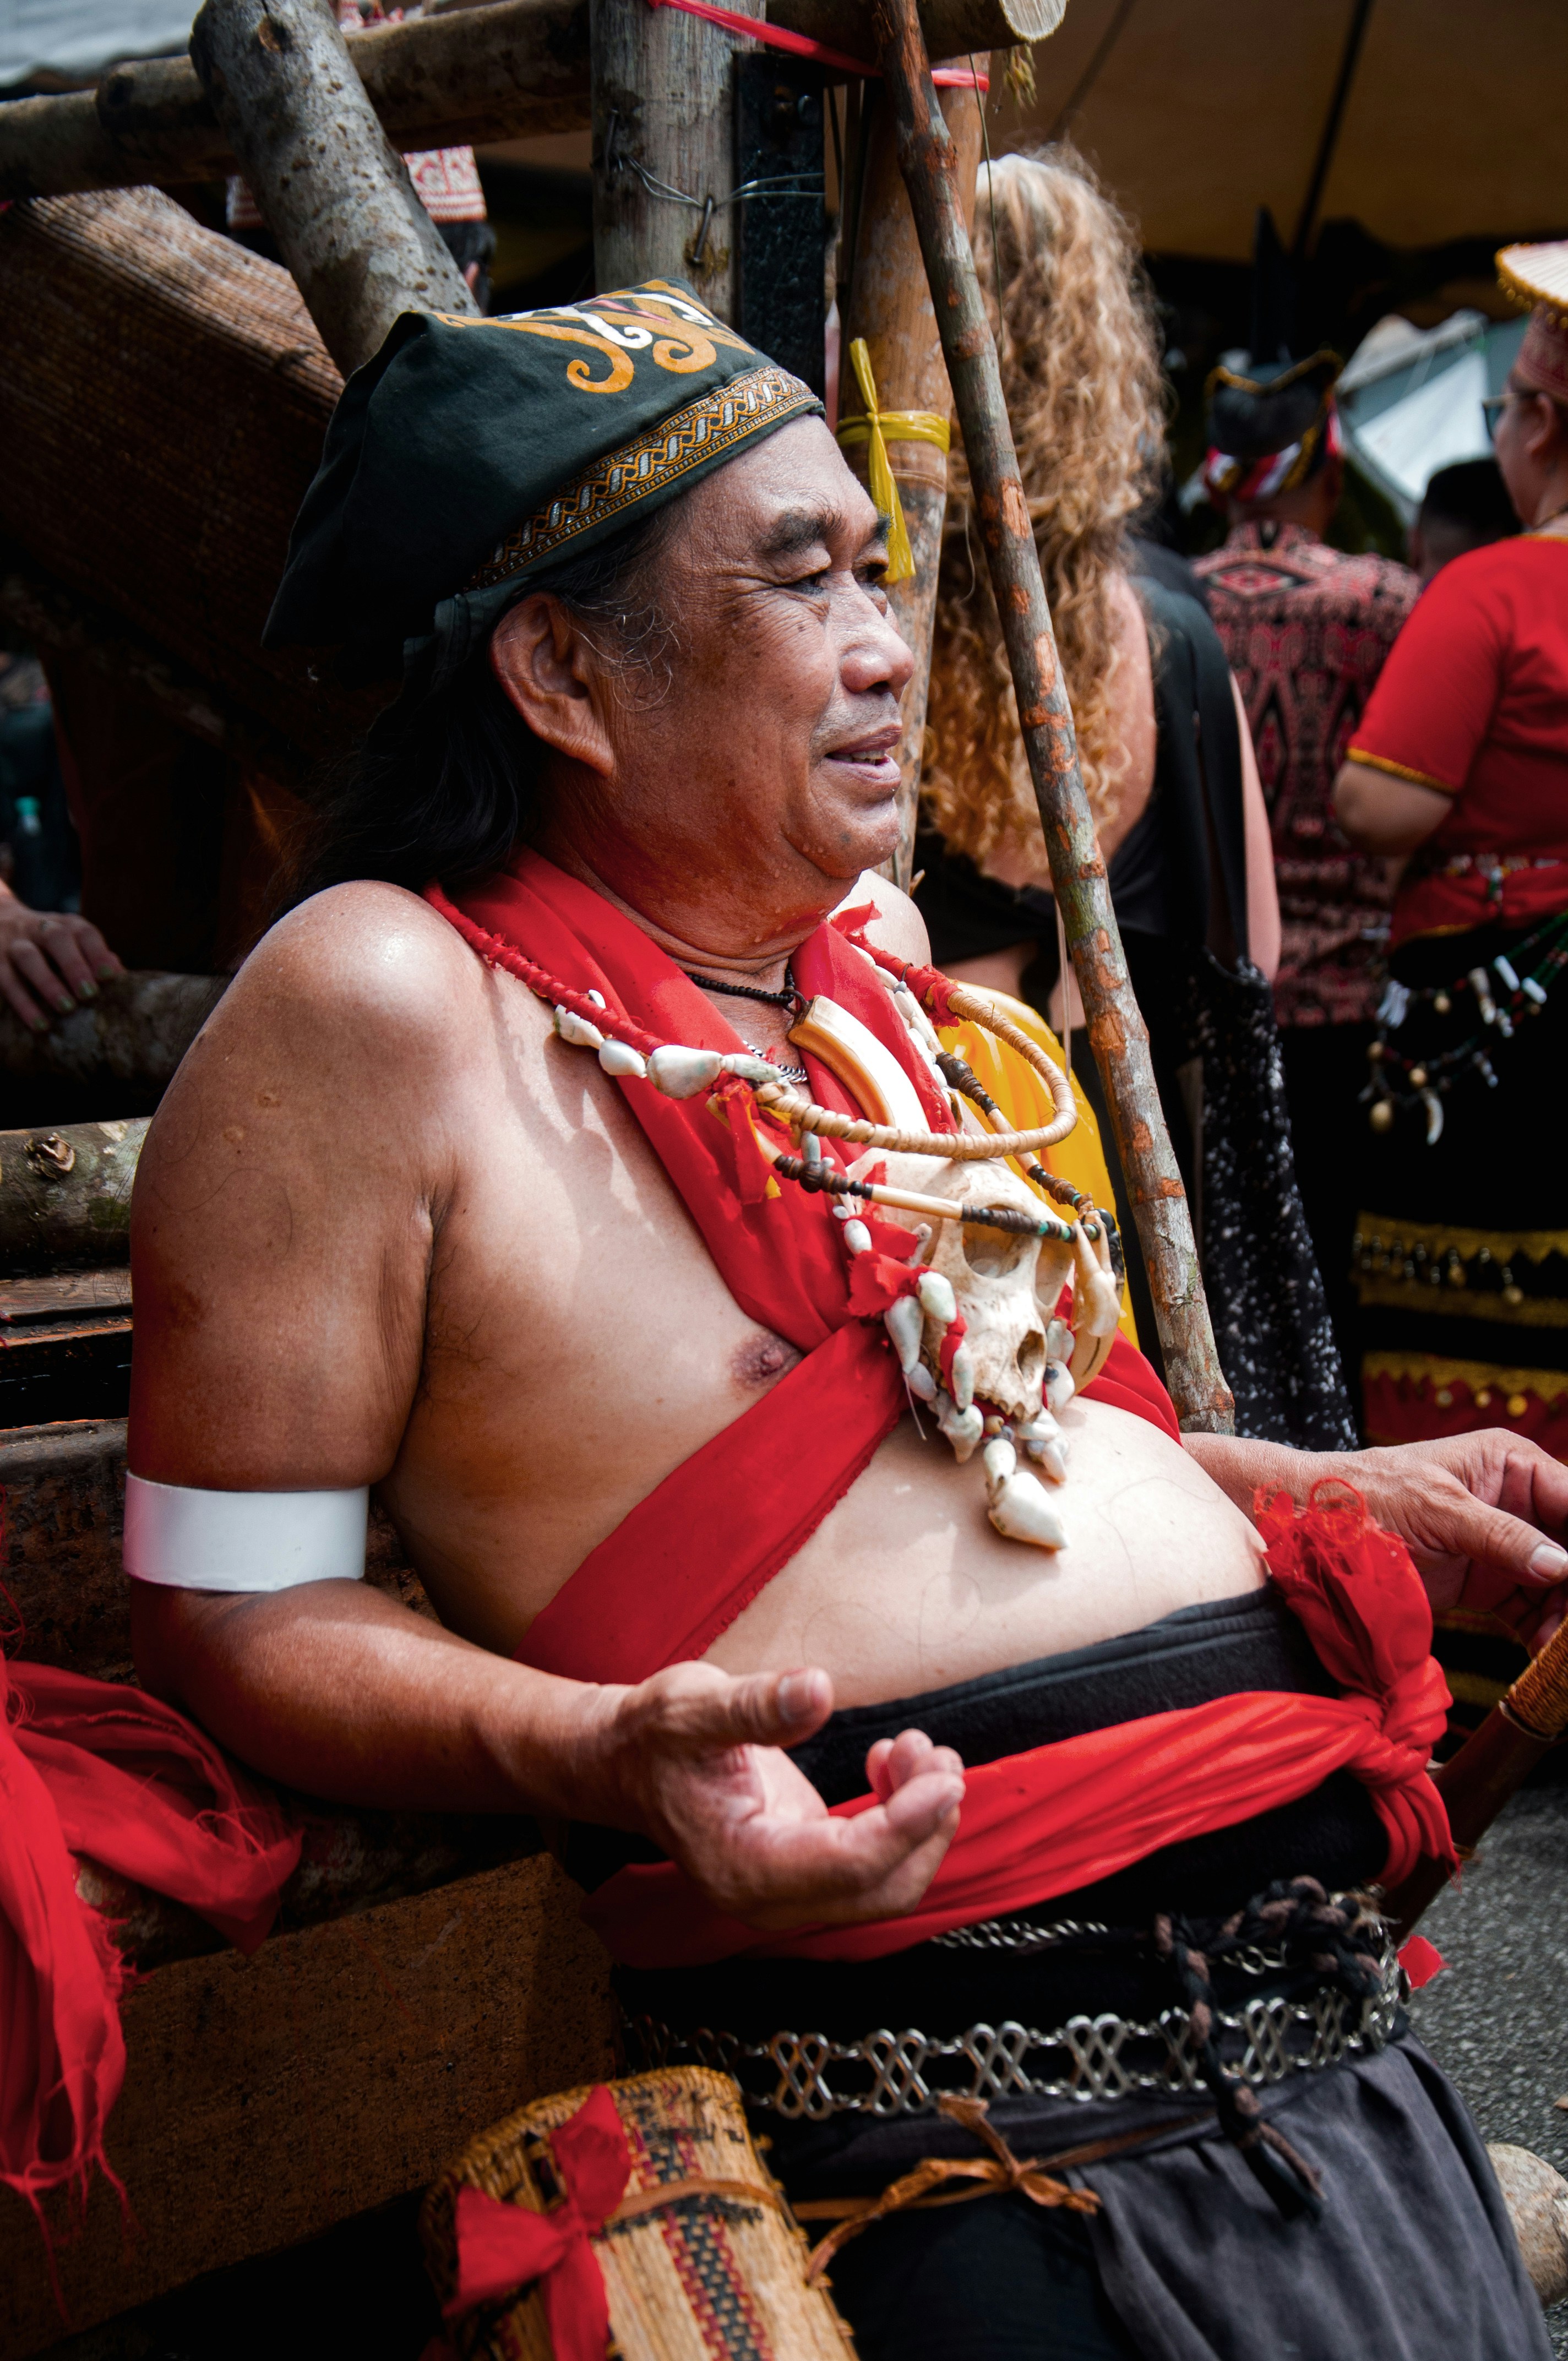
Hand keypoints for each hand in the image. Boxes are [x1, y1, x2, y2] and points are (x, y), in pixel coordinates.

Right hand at [0, 886, 121, 1029]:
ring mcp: (14, 943)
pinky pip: (6, 981)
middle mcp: (38, 928)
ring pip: (27, 956)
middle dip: (74, 965)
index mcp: (64, 925)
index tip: (111, 977)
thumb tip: (121, 978)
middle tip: (89, 994)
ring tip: (66, 1009)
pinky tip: (39, 1024)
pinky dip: (23, 1004)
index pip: (84, 932)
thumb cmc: (49, 948)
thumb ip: (95, 959)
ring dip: (48, 983)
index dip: (98, 953)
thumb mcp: (71, 946)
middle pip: (56, 938)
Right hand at [582, 1661, 963, 1931]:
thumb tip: (817, 1690)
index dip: (905, 1825)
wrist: (626, 1764)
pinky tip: (889, 1762)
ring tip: (918, 1748)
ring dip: (922, 1821)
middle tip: (934, 1753)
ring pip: (888, 1882)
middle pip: (882, 1890)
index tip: (941, 1778)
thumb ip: (756, 1705)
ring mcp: (791, 1889)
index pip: (848, 1865)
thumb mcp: (693, 1707)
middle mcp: (770, 1895)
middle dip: (925, 1826)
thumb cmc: (653, 1738)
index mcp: (742, 1866)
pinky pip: (876, 1861)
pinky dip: (902, 1817)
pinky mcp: (807, 1868)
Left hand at [1331, 1434, 1567, 1646]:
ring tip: (1561, 1651)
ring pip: (1559, 1586)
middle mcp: (1516, 1503)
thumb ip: (1501, 1535)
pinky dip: (1543, 1635)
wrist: (1312, 1529)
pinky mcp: (1488, 1584)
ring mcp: (1505, 1546)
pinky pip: (1532, 1611)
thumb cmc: (1367, 1497)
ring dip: (1563, 1619)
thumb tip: (1563, 1564)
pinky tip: (1546, 1655)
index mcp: (1510, 1464)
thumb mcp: (1437, 1509)